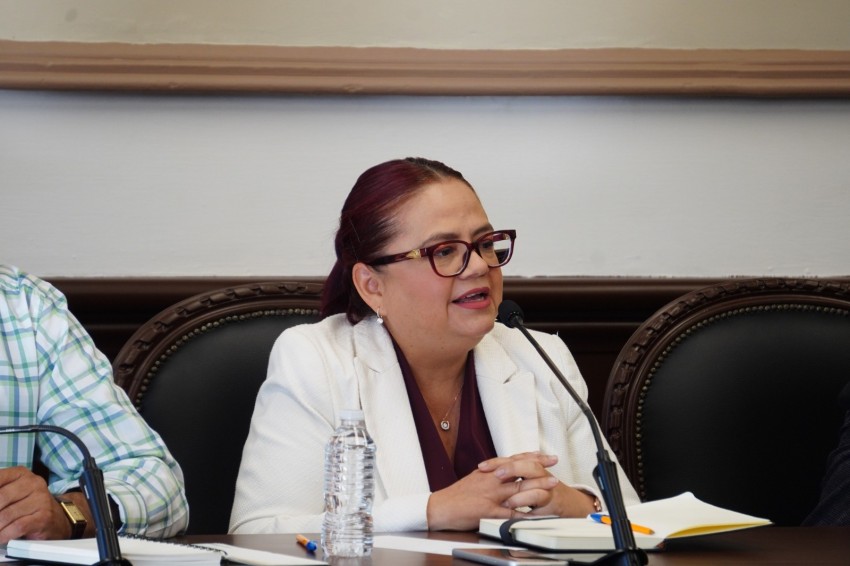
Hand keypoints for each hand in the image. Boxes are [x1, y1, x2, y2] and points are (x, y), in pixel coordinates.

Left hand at [0, 467, 89, 541]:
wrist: (58, 518)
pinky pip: (17, 527)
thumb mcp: (12, 493)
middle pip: (1, 498)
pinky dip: (3, 535)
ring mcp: (41, 499)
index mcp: (21, 474)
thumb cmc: (28, 506)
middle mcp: (33, 483)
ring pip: (6, 515)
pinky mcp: (44, 516)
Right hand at [426, 465, 541, 530]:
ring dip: (537, 487)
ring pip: (518, 489)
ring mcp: (491, 496)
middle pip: (520, 471)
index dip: (530, 456)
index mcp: (489, 473)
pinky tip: (535, 514)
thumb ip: (491, 475)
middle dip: (539, 466)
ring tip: (552, 484)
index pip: (513, 461)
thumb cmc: (456, 495)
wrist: (440, 506)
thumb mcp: (475, 479)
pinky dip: (523, 514)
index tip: (543, 454)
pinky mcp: (488, 511)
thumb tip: (503, 472)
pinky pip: (509, 513)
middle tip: (554, 461)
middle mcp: (492, 481)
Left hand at [477, 452, 598, 518]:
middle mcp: (538, 472)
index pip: (511, 460)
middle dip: (509, 468)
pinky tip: (520, 508)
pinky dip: (529, 502)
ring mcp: (546, 485)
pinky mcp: (551, 499)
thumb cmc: (541, 489)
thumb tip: (486, 473)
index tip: (481, 466)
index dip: (496, 462)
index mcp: (528, 466)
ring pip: (534, 479)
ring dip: (518, 489)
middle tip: (494, 473)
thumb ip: (511, 475)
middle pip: (524, 464)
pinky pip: (541, 498)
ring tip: (504, 498)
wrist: (566, 501)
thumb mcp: (524, 479)